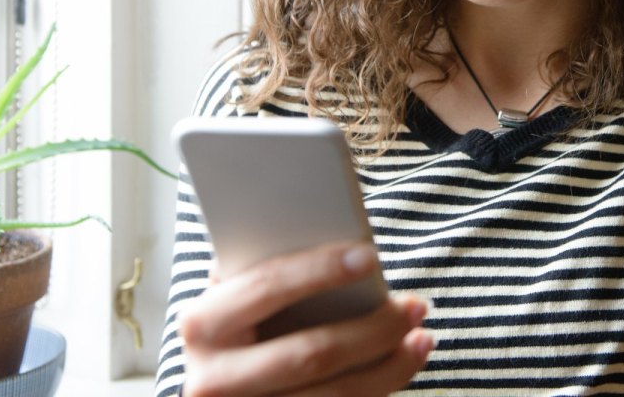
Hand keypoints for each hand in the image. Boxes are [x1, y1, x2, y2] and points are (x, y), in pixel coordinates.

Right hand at [179, 241, 433, 395]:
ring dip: (390, 363)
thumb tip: (341, 241)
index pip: (266, 287)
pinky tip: (407, 360)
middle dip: (373, 327)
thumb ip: (267, 271)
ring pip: (335, 395)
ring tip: (422, 335)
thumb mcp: (237, 297)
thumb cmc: (239, 324)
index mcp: (201, 325)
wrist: (222, 391)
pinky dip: (381, 385)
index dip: (320, 269)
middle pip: (311, 353)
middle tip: (414, 305)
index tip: (370, 256)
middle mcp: (212, 380)